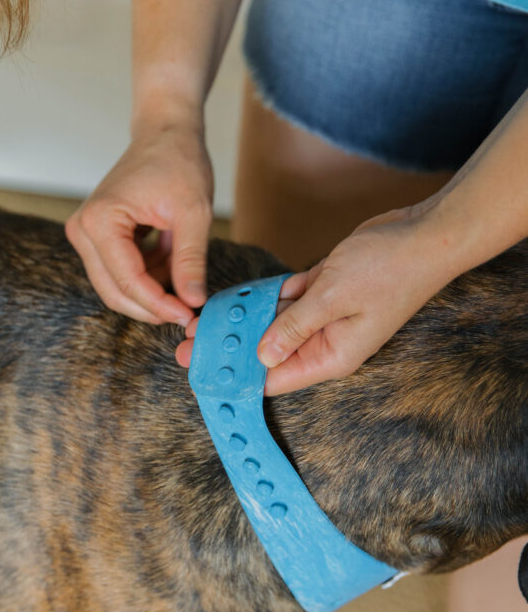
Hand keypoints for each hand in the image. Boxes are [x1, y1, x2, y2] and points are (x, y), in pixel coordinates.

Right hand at [65, 118, 213, 325]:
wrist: (165, 133)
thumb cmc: (178, 162)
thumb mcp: (193, 213)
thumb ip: (190, 261)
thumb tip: (193, 302)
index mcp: (100, 221)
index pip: (128, 281)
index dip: (159, 305)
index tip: (190, 315)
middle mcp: (82, 229)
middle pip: (114, 291)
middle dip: (152, 307)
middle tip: (188, 312)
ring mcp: (86, 234)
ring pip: (117, 287)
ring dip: (152, 291)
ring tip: (185, 277)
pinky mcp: (96, 237)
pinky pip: (120, 273)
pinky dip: (149, 277)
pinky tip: (173, 264)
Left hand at [176, 206, 457, 394]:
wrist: (425, 234)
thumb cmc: (388, 269)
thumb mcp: (332, 297)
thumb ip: (293, 327)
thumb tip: (260, 356)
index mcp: (331, 355)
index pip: (276, 378)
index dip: (237, 377)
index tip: (201, 372)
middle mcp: (326, 342)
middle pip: (267, 353)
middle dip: (228, 349)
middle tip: (185, 345)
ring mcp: (325, 317)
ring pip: (273, 325)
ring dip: (239, 323)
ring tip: (198, 323)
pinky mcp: (325, 292)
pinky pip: (286, 300)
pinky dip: (262, 299)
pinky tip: (229, 302)